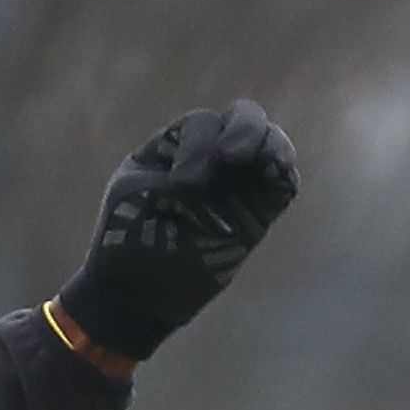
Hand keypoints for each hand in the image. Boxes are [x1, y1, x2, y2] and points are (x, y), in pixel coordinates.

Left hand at [58, 99, 298, 359]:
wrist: (136, 290)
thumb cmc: (125, 238)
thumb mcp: (137, 186)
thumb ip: (178, 162)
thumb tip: (224, 153)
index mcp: (176, 148)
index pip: (203, 123)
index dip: (198, 143)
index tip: (182, 183)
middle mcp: (211, 160)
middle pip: (245, 119)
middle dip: (244, 128)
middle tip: (229, 155)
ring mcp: (236, 185)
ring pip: (270, 145)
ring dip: (269, 144)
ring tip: (255, 158)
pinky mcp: (257, 214)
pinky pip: (283, 183)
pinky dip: (284, 170)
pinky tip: (277, 170)